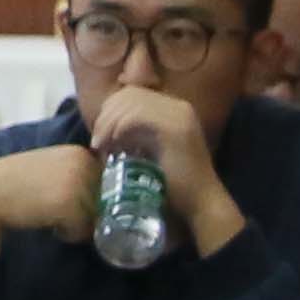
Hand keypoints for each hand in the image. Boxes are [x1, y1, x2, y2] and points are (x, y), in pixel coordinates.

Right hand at [0, 144, 99, 271]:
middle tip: (54, 211)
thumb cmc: (16, 188)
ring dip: (77, 224)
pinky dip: (67, 233)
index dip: (91, 202)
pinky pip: (83, 229)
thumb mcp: (50, 173)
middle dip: (86, 214)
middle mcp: (82, 160)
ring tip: (48, 215)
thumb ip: (76, 178)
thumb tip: (106, 204)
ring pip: (96, 217)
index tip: (63, 203)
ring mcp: (77, 178)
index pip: (109, 187)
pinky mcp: (68, 199)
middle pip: (106, 203)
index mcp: (79, 152)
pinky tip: (44, 222)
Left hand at [85, 86, 246, 255]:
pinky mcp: (175, 128)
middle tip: (98, 142)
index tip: (101, 136)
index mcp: (174, 110)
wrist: (201, 203)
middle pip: (130, 95)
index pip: (134, 95)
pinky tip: (113, 145)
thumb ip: (136, 136)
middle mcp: (179, 107)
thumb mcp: (151, 151)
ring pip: (131, 103)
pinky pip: (137, 117)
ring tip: (102, 146)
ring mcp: (179, 115)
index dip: (111, 111)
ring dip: (109, 124)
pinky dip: (119, 129)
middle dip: (107, 116)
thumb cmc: (175, 184)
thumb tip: (104, 130)